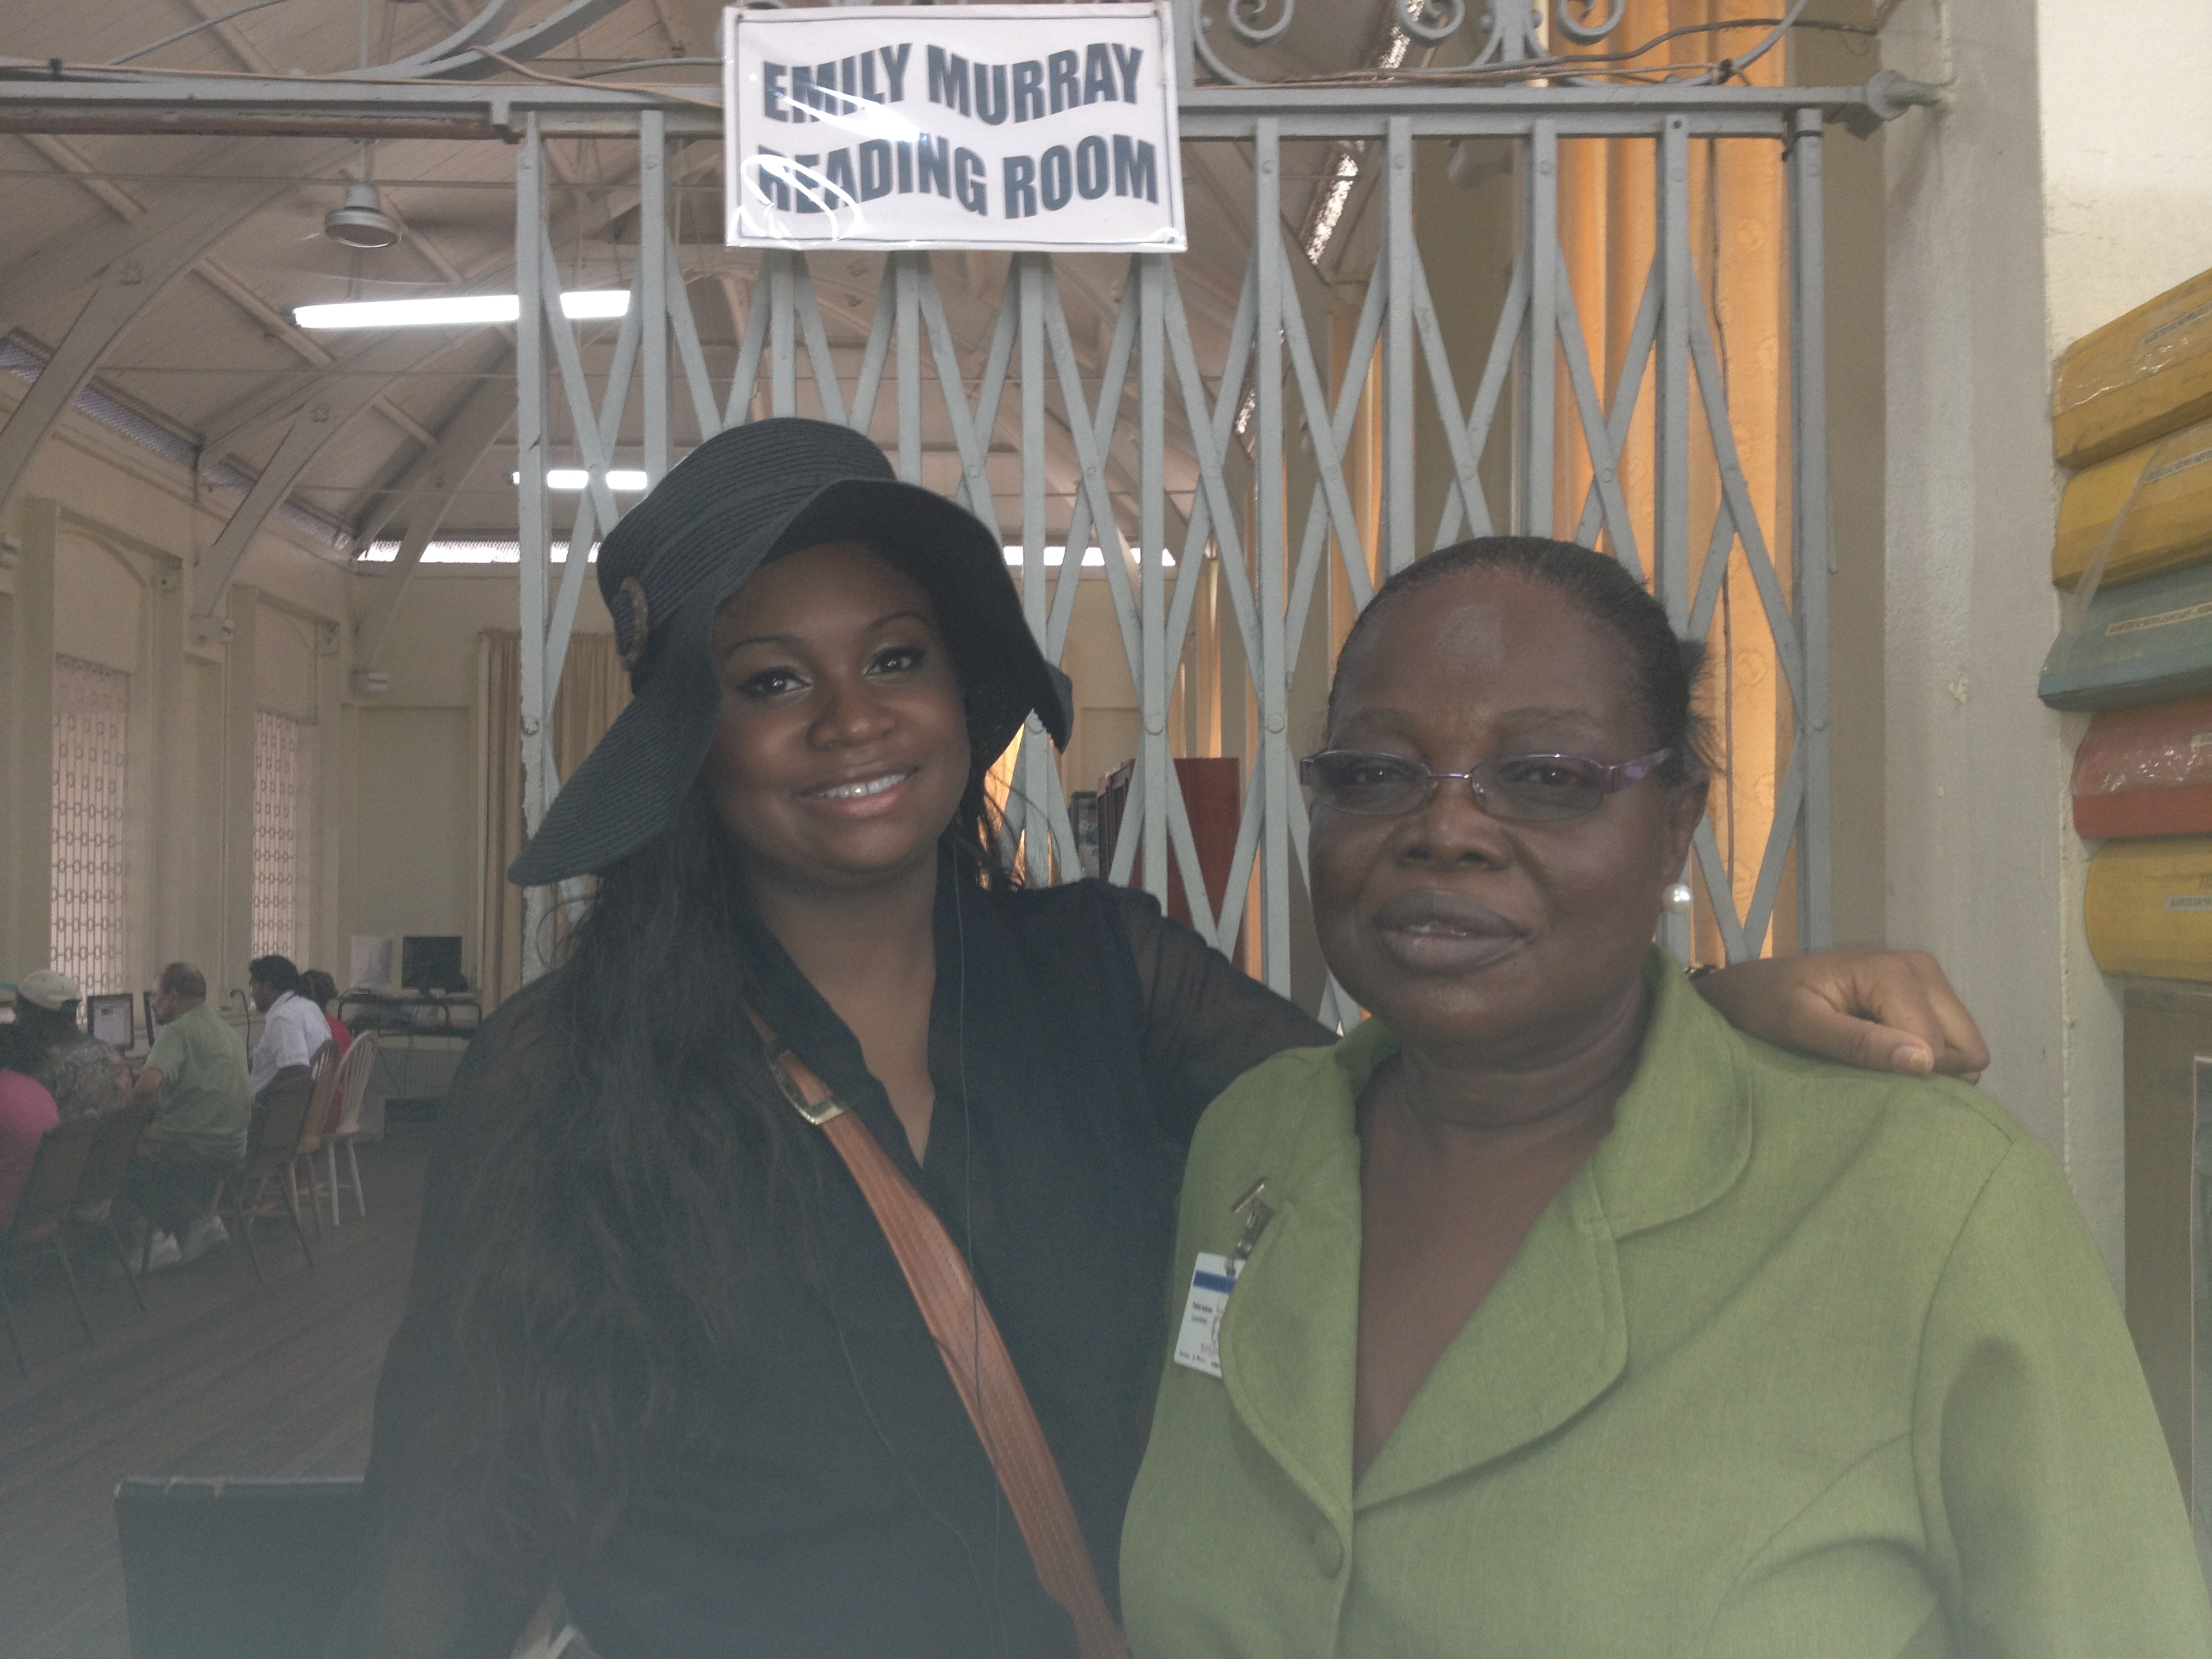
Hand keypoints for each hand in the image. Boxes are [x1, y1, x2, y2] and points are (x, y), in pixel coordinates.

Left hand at [1691, 950, 1989, 1082]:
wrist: (1753, 986)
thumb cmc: (1767, 1005)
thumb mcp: (1801, 1027)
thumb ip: (1859, 1044)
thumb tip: (1924, 1062)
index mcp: (1894, 972)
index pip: (1936, 1049)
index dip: (1906, 1076)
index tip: (1862, 1076)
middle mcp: (1922, 968)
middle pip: (1966, 1049)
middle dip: (1928, 1072)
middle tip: (1874, 1072)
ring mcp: (1928, 979)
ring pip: (1965, 1049)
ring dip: (1927, 1067)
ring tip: (1876, 1061)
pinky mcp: (1926, 994)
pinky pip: (1951, 1043)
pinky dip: (1925, 1059)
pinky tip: (1886, 1053)